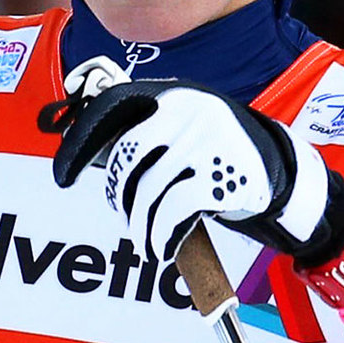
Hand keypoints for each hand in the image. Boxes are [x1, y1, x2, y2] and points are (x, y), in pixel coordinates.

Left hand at [52, 79, 343, 264]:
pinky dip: (161, 237)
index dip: (81, 142)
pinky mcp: (222, 175)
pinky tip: (161, 248)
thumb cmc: (216, 156)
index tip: (62, 175)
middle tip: (126, 217)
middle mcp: (187, 109)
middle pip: (127, 155)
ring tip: (145, 242)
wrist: (281, 172)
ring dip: (140, 226)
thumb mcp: (183, 130)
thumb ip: (145, 134)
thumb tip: (90, 157)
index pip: (111, 107)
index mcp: (172, 94)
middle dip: (117, 195)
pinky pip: (173, 213)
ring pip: (148, 190)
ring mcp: (206, 140)